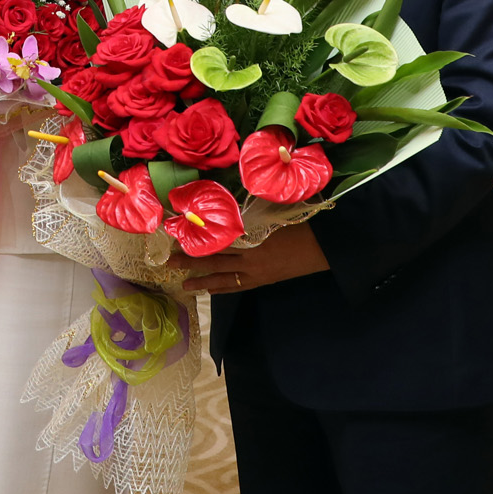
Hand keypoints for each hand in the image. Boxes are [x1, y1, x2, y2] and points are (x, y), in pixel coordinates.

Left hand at [172, 224, 328, 293]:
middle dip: (191, 262)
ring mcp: (256, 272)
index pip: (217, 240)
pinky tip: (210, 290)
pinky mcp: (263, 280)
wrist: (323, 247)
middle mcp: (250, 258)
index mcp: (252, 238)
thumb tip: (229, 204)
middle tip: (170, 263)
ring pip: (223, 278)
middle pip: (214, 260)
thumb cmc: (301, 224)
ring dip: (202, 281)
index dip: (198, 240)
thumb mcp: (274, 213)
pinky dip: (223, 288)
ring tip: (184, 285)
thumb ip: (251, 212)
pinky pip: (238, 286)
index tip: (179, 237)